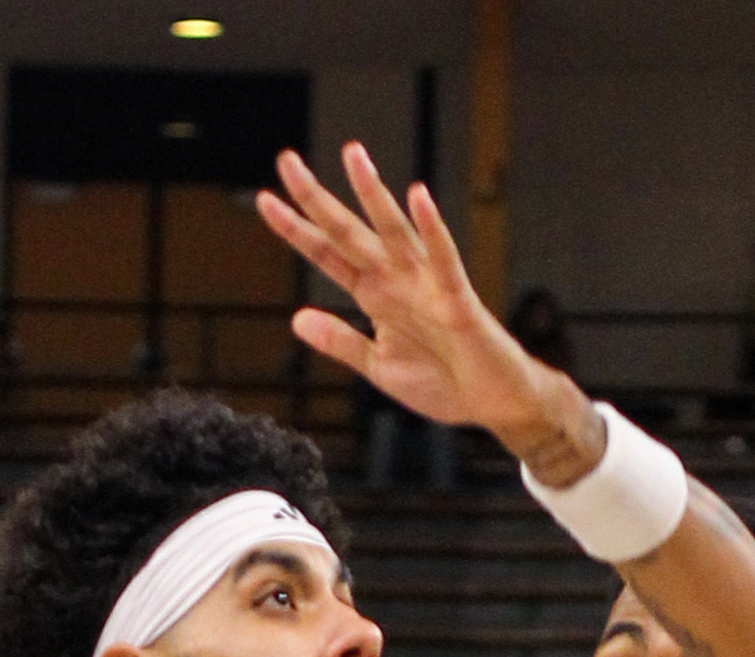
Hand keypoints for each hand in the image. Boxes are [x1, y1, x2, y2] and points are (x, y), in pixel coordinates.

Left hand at [257, 144, 590, 466]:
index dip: (296, 230)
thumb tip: (297, 319)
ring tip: (352, 156)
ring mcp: (426, 284)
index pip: (327, 255)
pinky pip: (443, 258)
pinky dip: (432, 229)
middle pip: (348, 233)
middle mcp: (395, 279)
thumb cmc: (441, 380)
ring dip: (372, 194)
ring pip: (393, 231)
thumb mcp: (377, 367)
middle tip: (286, 161)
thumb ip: (340, 342)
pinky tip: (417, 198)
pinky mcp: (456, 298)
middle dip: (317, 199)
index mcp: (374, 295)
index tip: (265, 201)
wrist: (489, 402)